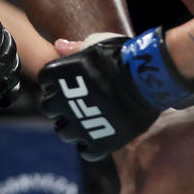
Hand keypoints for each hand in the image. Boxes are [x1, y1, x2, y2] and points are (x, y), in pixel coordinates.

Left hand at [39, 28, 193, 161]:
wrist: (148, 77)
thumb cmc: (123, 56)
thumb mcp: (96, 43)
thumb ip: (75, 48)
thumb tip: (58, 46)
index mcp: (59, 75)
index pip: (45, 80)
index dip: (58, 81)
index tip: (71, 81)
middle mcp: (63, 101)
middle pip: (49, 107)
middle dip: (60, 105)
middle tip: (77, 103)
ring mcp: (80, 124)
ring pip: (63, 132)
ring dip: (72, 127)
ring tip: (87, 121)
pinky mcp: (99, 142)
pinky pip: (85, 151)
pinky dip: (90, 146)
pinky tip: (99, 136)